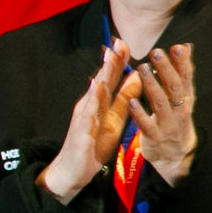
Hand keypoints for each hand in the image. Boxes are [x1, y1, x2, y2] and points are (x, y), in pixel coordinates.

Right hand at [40, 45, 137, 203]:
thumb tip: (137, 77)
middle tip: (119, 41)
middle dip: (110, 61)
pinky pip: (88, 113)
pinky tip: (97, 87)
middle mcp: (90, 105)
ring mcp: (84, 116)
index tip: (126, 42)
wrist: (73, 170)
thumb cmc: (94, 143)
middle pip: (101, 79)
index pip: (110, 78)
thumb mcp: (115, 118)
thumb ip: (124, 98)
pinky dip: (93, 99)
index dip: (118, 61)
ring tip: (110, 57)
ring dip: (102, 74)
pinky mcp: (82, 130)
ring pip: (94, 92)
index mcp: (100, 102)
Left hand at [131, 44, 198, 185]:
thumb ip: (181, 73)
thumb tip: (186, 46)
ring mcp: (168, 124)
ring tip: (142, 68)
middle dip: (166, 69)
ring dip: (151, 85)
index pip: (186, 78)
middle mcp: (180, 110)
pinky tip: (131, 102)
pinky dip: (140, 113)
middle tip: (157, 52)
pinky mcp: (155, 137)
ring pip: (161, 103)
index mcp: (186, 99)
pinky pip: (147, 125)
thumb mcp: (183, 97)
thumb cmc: (175, 119)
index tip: (177, 47)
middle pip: (174, 88)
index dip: (183, 63)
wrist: (176, 155)